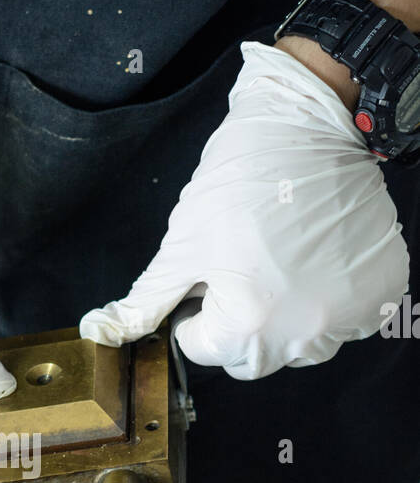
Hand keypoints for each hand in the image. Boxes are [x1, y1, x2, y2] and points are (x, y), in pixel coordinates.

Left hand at [80, 41, 408, 378]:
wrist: (311, 125)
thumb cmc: (243, 178)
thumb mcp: (183, 242)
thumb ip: (147, 299)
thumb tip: (102, 332)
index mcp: (249, 324)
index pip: (203, 349)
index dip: (194, 314)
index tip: (205, 279)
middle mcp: (305, 332)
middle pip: (250, 358)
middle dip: (235, 324)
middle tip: (238, 271)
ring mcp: (349, 314)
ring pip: (299, 346)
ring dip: (282, 318)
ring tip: (278, 261)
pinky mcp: (380, 291)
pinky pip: (345, 320)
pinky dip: (328, 299)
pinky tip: (315, 259)